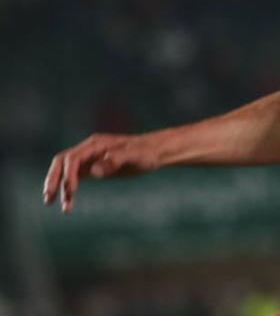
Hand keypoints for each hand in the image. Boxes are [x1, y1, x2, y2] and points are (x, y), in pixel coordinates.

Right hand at [43, 133, 161, 212]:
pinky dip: (69, 191)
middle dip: (53, 179)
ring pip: (66, 172)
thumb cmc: (146, 153)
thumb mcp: (135, 156)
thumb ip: (116, 160)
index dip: (68, 175)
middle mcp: (89, 150)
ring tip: (63, 208)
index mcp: (96, 144)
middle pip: (62, 163)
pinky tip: (68, 205)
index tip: (72, 191)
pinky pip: (75, 179)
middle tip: (49, 198)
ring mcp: (90, 159)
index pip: (72, 158)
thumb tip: (94, 170)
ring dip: (60, 188)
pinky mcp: (93, 168)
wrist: (156, 152)